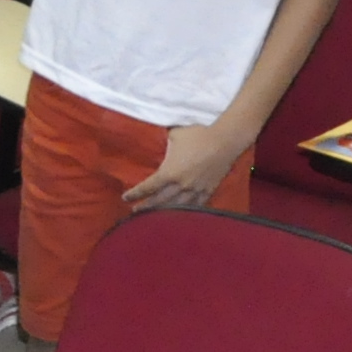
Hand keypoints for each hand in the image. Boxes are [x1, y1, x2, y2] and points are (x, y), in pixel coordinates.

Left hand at [124, 122, 249, 209]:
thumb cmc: (198, 135)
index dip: (135, 193)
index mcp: (169, 172)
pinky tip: (181, 215)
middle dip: (146, 207)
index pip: (148, 187)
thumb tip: (154, 136)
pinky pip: (195, 206)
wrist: (225, 141)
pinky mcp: (208, 190)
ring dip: (164, 212)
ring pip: (176, 206)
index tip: (126, 197)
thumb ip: (163, 141)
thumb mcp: (174, 134)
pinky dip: (186, 212)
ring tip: (155, 217)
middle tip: (135, 212)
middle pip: (159, 201)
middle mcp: (180, 185)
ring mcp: (195, 190)